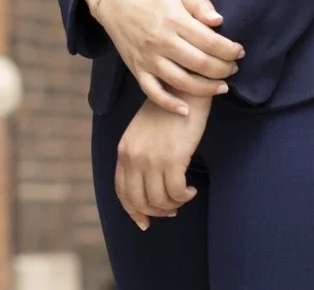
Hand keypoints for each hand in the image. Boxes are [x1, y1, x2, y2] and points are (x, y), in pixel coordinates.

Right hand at [83, 0, 243, 113]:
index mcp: (174, 20)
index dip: (230, 50)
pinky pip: (152, 92)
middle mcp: (161, 41)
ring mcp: (148, 58)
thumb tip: (219, 21)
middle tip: (233, 69)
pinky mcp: (136, 69)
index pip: (210, 42)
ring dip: (207, 88)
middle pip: (200, 64)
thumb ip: (200, 5)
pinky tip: (185, 110)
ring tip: (222, 87)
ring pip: (182, 82)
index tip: (239, 52)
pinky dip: (169, 104)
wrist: (115, 1)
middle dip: (223, 70)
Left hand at [115, 94, 208, 228]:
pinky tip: (192, 188)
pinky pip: (176, 192)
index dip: (133, 211)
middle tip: (172, 211)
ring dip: (173, 204)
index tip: (145, 223)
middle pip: (139, 201)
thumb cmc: (167, 113)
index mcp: (123, 150)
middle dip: (155, 213)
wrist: (183, 90)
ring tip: (184, 196)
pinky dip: (184, 196)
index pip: (122, 191)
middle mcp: (133, 156)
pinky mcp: (173, 158)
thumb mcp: (142, 134)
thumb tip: (147, 189)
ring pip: (159, 200)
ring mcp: (151, 158)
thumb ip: (139, 157)